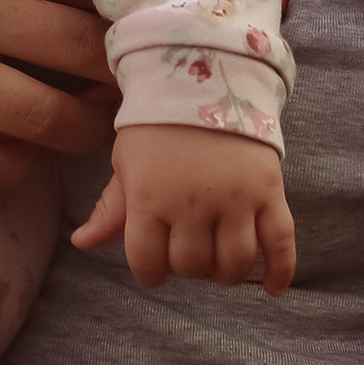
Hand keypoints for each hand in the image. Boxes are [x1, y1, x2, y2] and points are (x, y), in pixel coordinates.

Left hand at [73, 128, 294, 294]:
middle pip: (193, 266)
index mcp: (150, 198)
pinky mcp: (270, 191)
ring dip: (226, 273)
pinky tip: (274, 289)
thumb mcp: (127, 162)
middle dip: (188, 268)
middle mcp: (193, 203)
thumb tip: (81, 242)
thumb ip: (111, 208)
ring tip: (220, 260)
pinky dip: (281, 271)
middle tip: (188, 251)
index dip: (149, 273)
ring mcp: (235, 199)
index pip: (147, 263)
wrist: (206, 75)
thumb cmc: (157, 124)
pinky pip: (282, 242)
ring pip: (235, 264)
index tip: (155, 267)